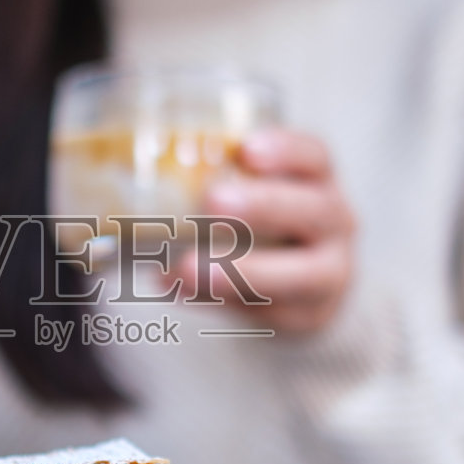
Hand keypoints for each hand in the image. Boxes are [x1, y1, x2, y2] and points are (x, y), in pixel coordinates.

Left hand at [172, 128, 355, 332]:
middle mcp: (336, 222)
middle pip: (316, 210)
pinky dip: (225, 302)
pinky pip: (274, 312)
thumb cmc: (267, 222)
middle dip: (264, 205)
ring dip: (244, 270)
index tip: (246, 149)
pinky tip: (183, 292)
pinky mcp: (311, 314)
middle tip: (212, 201)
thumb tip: (126, 182)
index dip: (286, 150)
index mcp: (319, 180)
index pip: (315, 157)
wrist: (310, 282)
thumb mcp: (255, 191)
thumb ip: (213, 182)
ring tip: (187, 269)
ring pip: (305, 274)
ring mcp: (332, 272)